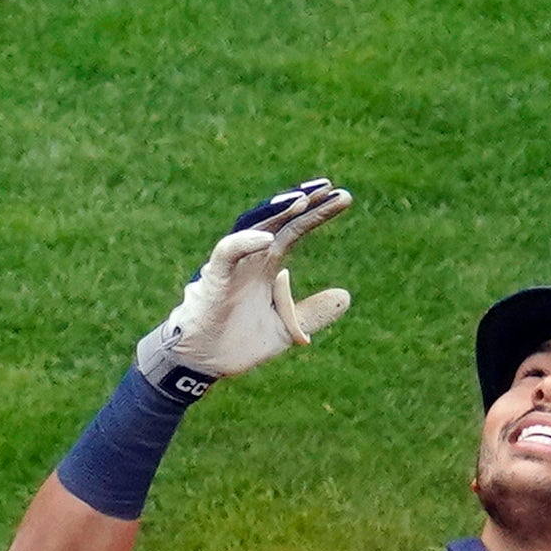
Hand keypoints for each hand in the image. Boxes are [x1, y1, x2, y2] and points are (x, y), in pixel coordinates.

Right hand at [133, 179, 353, 399]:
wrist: (204, 363)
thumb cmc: (238, 343)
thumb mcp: (286, 329)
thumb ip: (313, 313)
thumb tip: (346, 296)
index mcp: (268, 264)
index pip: (297, 228)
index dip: (319, 212)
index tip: (345, 198)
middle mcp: (252, 257)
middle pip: (280, 219)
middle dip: (304, 201)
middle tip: (330, 187)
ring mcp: (233, 264)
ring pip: (253, 226)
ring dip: (276, 212)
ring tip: (303, 200)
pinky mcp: (214, 278)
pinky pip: (228, 253)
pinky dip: (245, 242)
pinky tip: (267, 238)